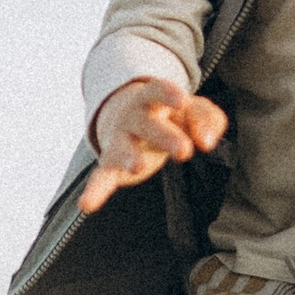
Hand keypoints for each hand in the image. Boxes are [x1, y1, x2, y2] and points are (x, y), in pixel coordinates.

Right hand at [77, 73, 229, 215]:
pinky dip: (94, 190)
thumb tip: (207, 142)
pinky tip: (86, 204)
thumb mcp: (192, 111)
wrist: (129, 118)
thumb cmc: (169, 115)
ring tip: (136, 168)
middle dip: (164, 135)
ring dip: (128, 157)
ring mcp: (120, 140)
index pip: (158, 90)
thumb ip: (207, 119)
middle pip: (146, 123)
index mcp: (152, 99)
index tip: (182, 101)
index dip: (168, 94)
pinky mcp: (111, 164)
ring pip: (122, 148)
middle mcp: (132, 118)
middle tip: (184, 150)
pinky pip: (101, 177)